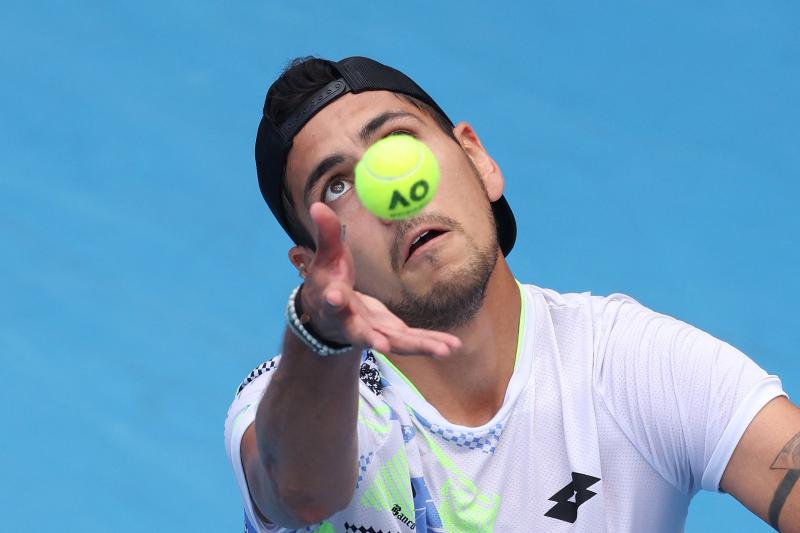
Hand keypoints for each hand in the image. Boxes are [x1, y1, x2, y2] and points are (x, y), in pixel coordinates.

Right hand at [299, 202, 460, 357]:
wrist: (328, 316)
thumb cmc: (328, 281)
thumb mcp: (327, 257)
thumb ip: (327, 234)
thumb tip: (318, 204)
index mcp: (333, 302)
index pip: (331, 299)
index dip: (333, 299)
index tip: (336, 296)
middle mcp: (352, 323)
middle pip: (363, 332)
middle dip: (373, 338)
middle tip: (382, 344)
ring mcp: (374, 332)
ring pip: (395, 342)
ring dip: (418, 345)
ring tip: (444, 349)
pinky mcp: (391, 334)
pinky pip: (412, 341)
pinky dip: (430, 343)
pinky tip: (453, 345)